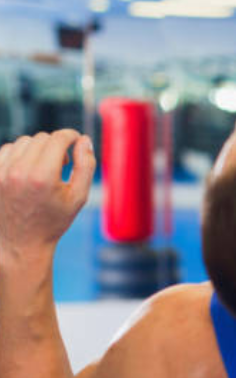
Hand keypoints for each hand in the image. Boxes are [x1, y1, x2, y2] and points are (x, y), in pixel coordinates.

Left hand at [0, 130, 95, 264]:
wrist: (21, 242)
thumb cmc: (53, 221)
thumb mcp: (78, 197)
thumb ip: (86, 166)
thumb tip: (84, 140)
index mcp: (43, 177)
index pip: (57, 139)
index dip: (70, 135)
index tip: (76, 139)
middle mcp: (18, 171)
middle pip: (41, 138)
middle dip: (56, 145)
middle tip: (63, 163)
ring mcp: (1, 173)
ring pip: (24, 141)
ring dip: (38, 149)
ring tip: (45, 167)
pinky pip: (8, 149)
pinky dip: (21, 154)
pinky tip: (28, 169)